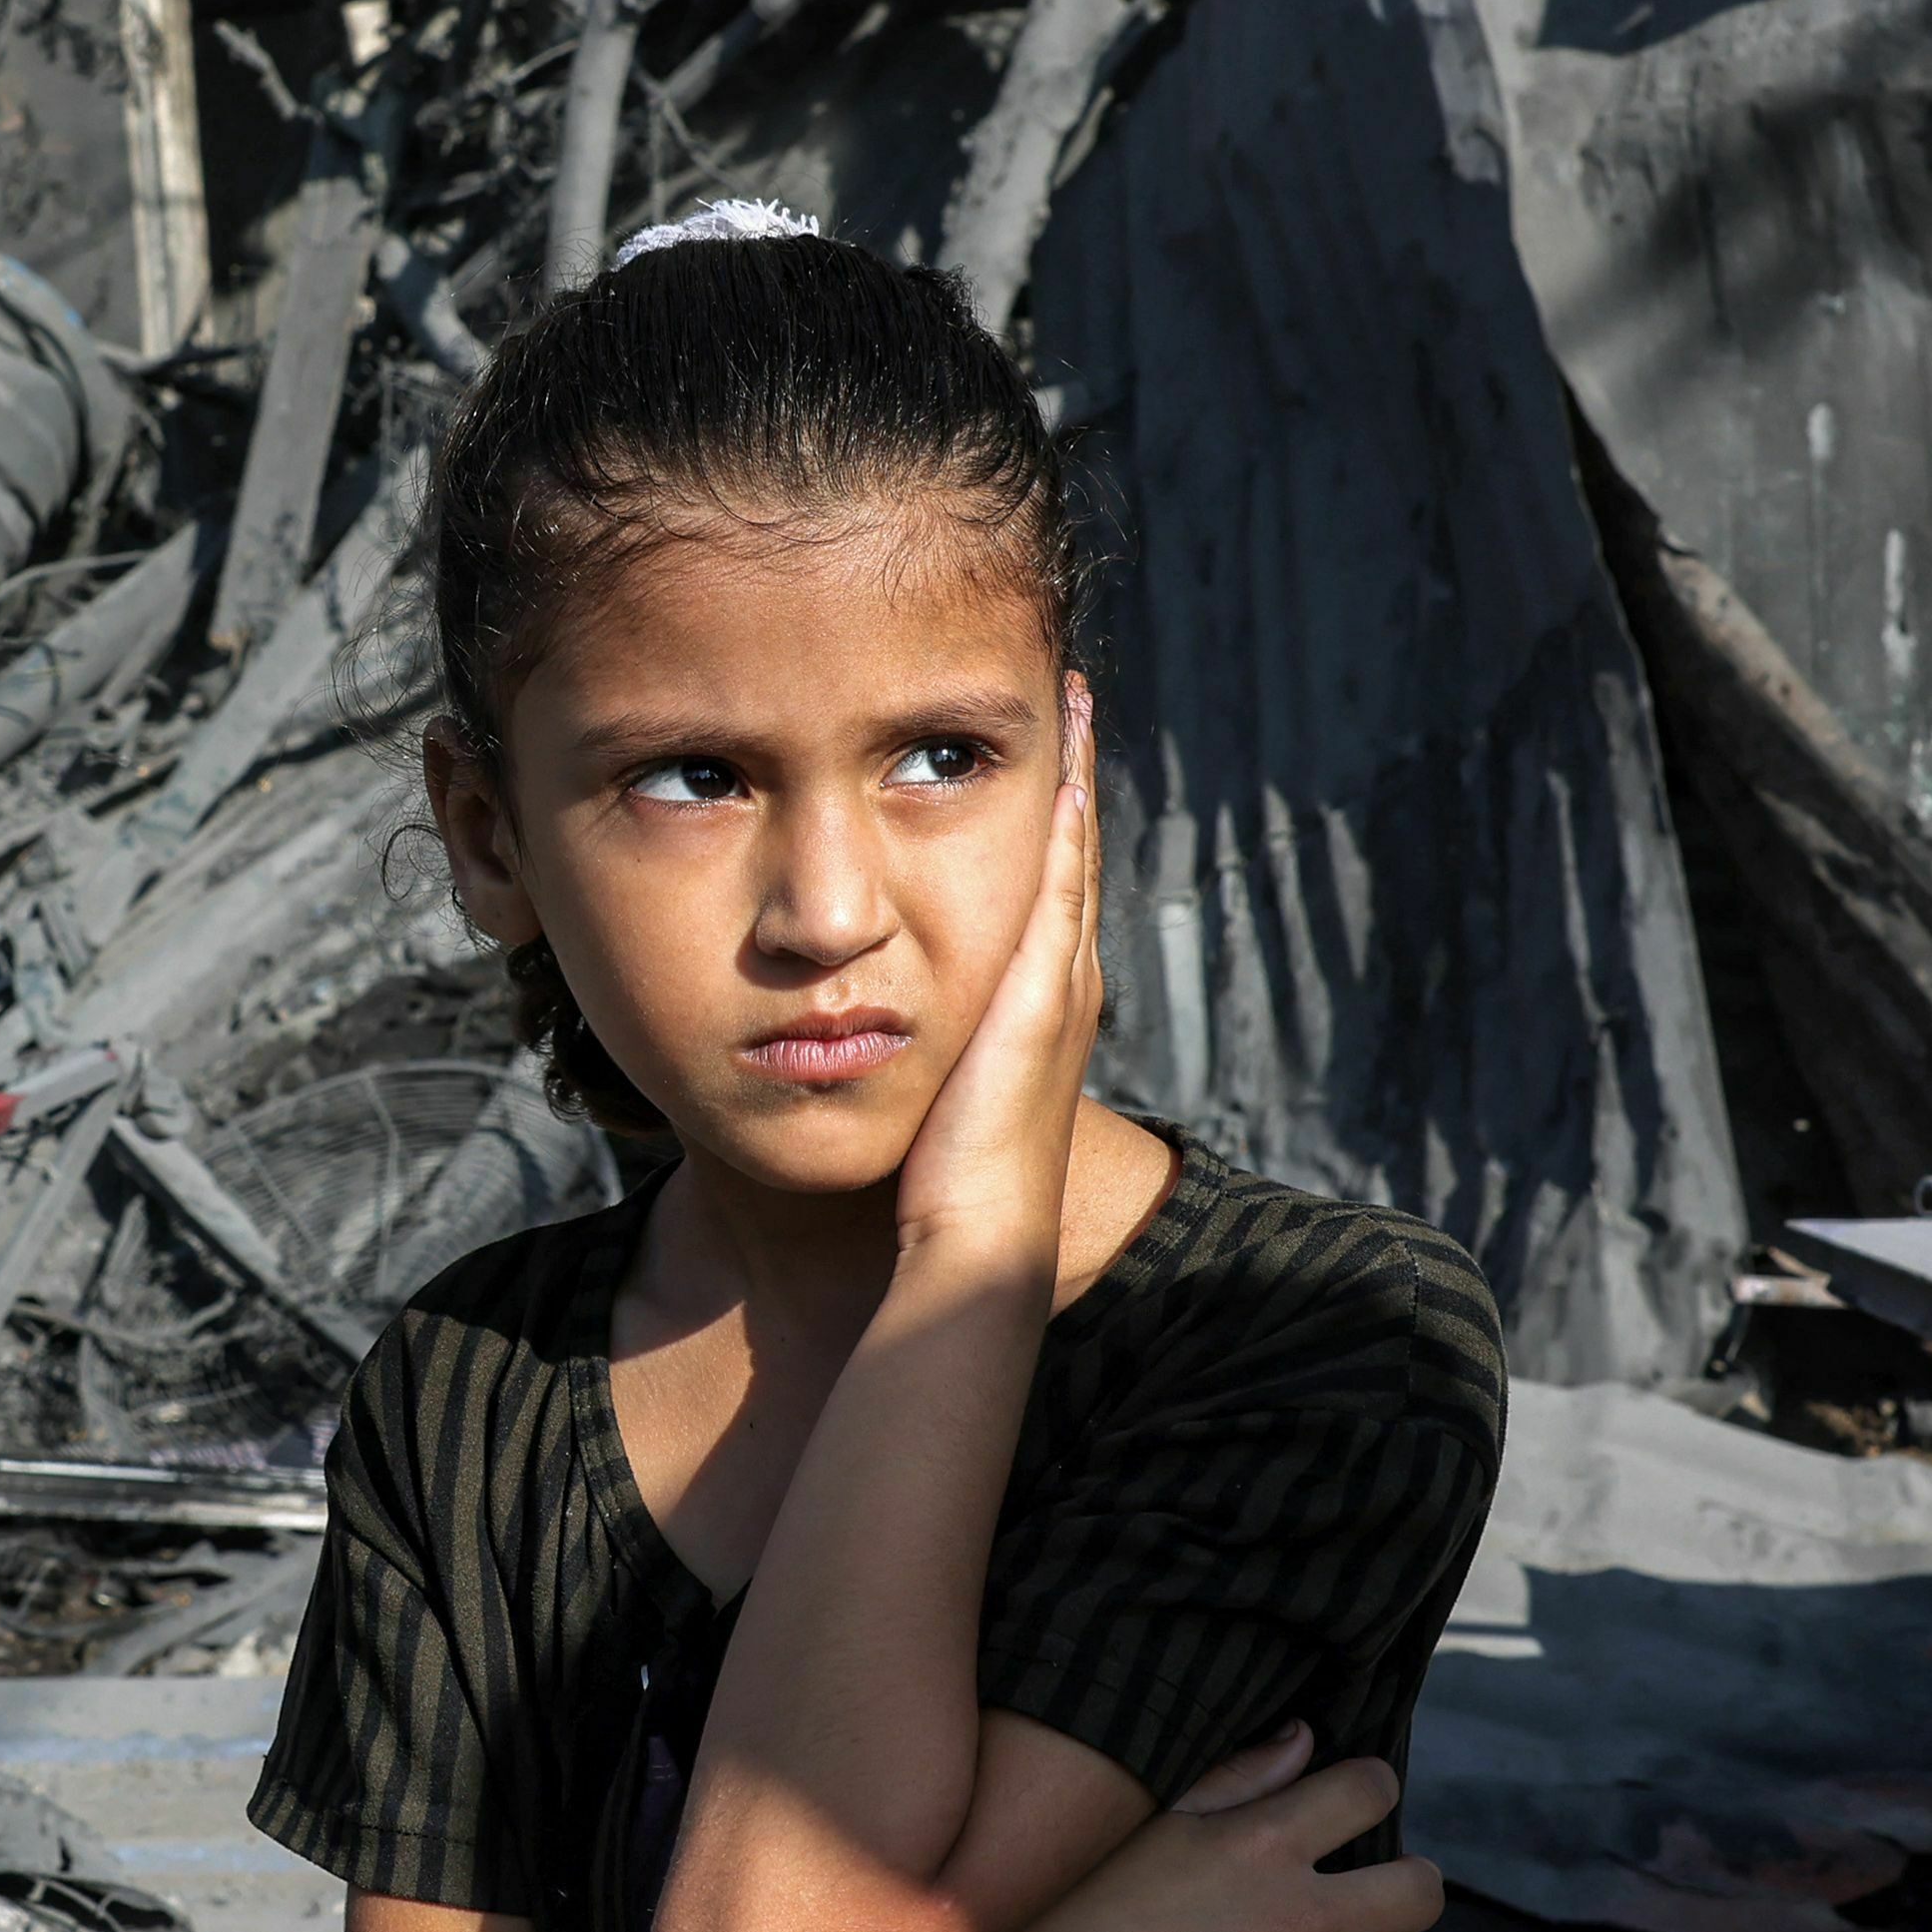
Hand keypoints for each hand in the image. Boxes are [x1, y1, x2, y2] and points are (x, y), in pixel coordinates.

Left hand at [895, 680, 1106, 1291]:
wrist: (974, 1240)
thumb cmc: (938, 1187)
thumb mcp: (926, 1089)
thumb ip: (908, 1045)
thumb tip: (855, 1017)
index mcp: (1035, 1004)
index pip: (1045, 889)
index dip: (1046, 818)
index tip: (1039, 747)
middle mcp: (1062, 983)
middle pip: (1069, 854)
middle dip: (1071, 773)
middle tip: (1073, 691)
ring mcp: (1060, 984)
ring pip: (1073, 854)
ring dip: (1075, 774)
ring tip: (1076, 698)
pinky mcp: (1045, 991)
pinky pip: (1061, 882)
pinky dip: (1067, 818)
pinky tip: (1064, 761)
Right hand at [944, 1731, 1442, 1931]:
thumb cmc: (1076, 1899)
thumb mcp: (1153, 1818)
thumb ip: (1238, 1776)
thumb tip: (1307, 1736)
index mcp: (1263, 1841)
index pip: (1371, 1790)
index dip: (1374, 1790)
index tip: (1359, 1805)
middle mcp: (1298, 1918)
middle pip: (1421, 1892)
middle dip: (1412, 1888)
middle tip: (1381, 1900)